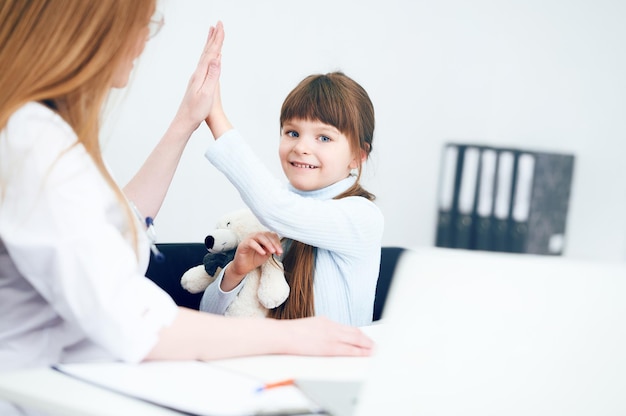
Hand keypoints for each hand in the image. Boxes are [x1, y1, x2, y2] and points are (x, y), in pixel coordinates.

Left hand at [173, 21, 224, 135]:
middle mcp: (197, 73)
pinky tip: (212, 57)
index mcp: (200, 74)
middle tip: (218, 24)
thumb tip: (217, 59)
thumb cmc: (196, 110)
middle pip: (207, 51)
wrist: (184, 120)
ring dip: (210, 44)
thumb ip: (212, 76)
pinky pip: (206, 65)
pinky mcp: (198, 83)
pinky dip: (210, 56)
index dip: (217, 40)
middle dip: (214, 37)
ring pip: (205, 56)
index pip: (211, 53)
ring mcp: (197, 77)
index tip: (221, 27)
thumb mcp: (206, 94)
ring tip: (213, 34)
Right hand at [221, 231, 282, 290]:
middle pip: (266, 234)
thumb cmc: (254, 259)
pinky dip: (258, 247)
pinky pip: (251, 242)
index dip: (277, 242)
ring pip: (259, 236)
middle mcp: (255, 236)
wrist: (244, 268)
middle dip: (274, 243)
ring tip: (272, 251)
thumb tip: (277, 247)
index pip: (271, 235)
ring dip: (268, 243)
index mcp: (262, 237)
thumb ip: (271, 249)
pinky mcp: (243, 244)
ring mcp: (248, 239)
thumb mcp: (266, 254)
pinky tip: (263, 253)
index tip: (280, 251)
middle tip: (278, 251)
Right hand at [282, 317, 374, 356]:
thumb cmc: (290, 333)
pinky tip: (364, 355)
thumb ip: (320, 331)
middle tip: (375, 345)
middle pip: (355, 333)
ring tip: (374, 350)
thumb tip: (326, 337)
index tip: (366, 339)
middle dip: (367, 340)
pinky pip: (348, 350)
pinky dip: (359, 352)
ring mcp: (331, 336)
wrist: (283, 335)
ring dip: (366, 346)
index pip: (347, 328)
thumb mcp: (308, 327)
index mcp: (325, 321)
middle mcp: (331, 327)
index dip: (359, 334)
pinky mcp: (328, 347)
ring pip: (355, 340)